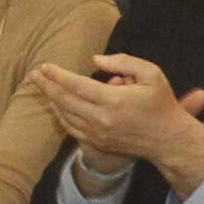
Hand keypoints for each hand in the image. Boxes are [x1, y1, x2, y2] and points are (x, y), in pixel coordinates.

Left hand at [29, 54, 203, 196]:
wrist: (169, 140)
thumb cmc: (161, 104)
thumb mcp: (152, 74)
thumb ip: (123, 62)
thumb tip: (95, 60)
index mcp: (114, 100)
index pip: (76, 85)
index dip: (57, 75)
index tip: (44, 66)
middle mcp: (101, 119)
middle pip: (64, 100)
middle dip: (46, 85)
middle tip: (34, 74)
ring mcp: (97, 133)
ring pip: (64, 115)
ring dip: (51, 99)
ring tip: (42, 86)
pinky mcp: (97, 143)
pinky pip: (71, 127)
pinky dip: (60, 115)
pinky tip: (57, 105)